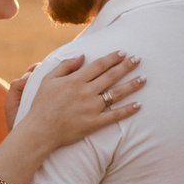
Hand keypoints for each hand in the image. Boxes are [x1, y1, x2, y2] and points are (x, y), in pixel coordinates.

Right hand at [14, 50, 143, 151]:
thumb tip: (82, 56)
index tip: (123, 53)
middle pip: (111, 76)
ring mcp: (91, 108)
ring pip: (116, 94)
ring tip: (144, 79)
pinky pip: (114, 116)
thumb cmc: (42, 104)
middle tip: (138, 59)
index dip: (112, 58)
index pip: (99, 65)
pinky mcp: (94, 123)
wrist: (40, 131)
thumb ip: (65, 66)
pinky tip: (138, 105)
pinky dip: (127, 110)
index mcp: (75, 80)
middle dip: (126, 66)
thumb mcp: (48, 80)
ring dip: (132, 85)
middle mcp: (85, 92)